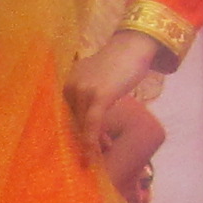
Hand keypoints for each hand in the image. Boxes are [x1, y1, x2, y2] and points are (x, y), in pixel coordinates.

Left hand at [63, 31, 161, 163]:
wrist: (133, 46)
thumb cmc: (120, 64)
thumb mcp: (99, 82)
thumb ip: (93, 99)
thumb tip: (95, 126)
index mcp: (68, 83)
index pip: (70, 114)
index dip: (78, 131)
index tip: (85, 145)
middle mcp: (70, 87)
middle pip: (76, 120)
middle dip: (86, 137)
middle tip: (99, 151)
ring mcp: (83, 91)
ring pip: (83, 125)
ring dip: (93, 142)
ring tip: (103, 152)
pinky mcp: (98, 96)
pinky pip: (92, 124)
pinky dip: (91, 141)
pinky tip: (92, 155)